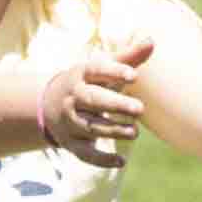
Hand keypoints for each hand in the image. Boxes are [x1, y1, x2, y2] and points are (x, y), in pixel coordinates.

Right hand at [39, 31, 158, 168]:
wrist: (50, 105)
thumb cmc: (88, 82)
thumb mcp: (102, 68)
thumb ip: (128, 57)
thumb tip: (151, 40)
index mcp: (81, 75)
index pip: (96, 70)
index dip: (114, 72)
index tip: (134, 75)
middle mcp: (74, 98)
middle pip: (92, 100)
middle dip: (115, 105)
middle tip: (140, 109)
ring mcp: (71, 122)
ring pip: (91, 127)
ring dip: (113, 130)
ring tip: (135, 132)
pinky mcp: (73, 144)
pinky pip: (86, 154)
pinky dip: (102, 160)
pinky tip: (121, 162)